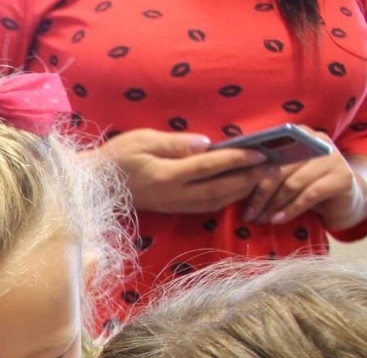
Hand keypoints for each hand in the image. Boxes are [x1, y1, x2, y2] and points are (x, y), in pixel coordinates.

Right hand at [92, 129, 269, 213]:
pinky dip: (225, 200)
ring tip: (262, 179)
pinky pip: (204, 207)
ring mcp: (172, 205)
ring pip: (214, 202)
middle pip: (219, 189)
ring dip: (241, 192)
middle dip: (249, 179)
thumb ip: (175, 143)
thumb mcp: (142, 140)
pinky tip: (236, 191)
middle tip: (275, 168)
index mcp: (167, 175)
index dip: (238, 160)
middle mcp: (173, 194)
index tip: (262, 152)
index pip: (211, 166)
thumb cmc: (115, 156)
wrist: (92, 185)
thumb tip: (207, 143)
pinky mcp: (170, 208)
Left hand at [242, 131, 355, 226]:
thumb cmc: (305, 187)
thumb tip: (231, 179)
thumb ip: (265, 170)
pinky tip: (278, 220)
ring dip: (273, 205)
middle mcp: (317, 141)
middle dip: (260, 195)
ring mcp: (332, 158)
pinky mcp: (342, 177)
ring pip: (293, 183)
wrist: (343, 200)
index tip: (235, 192)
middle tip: (248, 214)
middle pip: (280, 169)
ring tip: (260, 219)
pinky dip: (291, 209)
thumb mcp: (285, 176)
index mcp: (299, 135)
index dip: (251, 172)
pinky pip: (309, 195)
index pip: (269, 151)